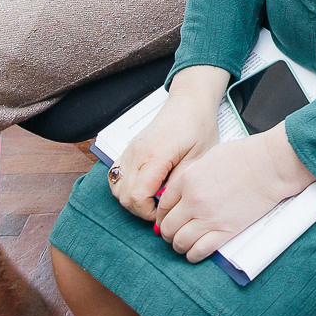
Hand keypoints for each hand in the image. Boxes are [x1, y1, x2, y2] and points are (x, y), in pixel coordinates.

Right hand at [111, 83, 222, 220]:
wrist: (189, 103)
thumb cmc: (198, 127)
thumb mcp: (198, 158)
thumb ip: (179, 183)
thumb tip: (167, 206)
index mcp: (154, 156)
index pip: (137, 197)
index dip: (149, 212)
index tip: (165, 211)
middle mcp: (136, 153)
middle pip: (124, 196)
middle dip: (141, 209)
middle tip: (162, 207)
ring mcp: (129, 150)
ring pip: (116, 188)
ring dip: (132, 199)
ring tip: (154, 197)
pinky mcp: (128, 149)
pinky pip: (116, 175)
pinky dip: (126, 186)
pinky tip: (146, 186)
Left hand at [155, 124, 315, 263]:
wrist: (269, 165)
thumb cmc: (243, 157)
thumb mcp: (208, 158)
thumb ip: (191, 176)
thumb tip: (181, 193)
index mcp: (186, 180)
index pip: (162, 206)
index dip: (162, 215)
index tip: (167, 219)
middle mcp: (193, 201)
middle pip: (167, 227)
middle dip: (168, 232)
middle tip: (174, 233)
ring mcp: (208, 218)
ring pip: (179, 242)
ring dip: (179, 245)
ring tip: (184, 243)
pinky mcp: (225, 231)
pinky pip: (199, 251)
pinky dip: (193, 254)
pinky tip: (196, 251)